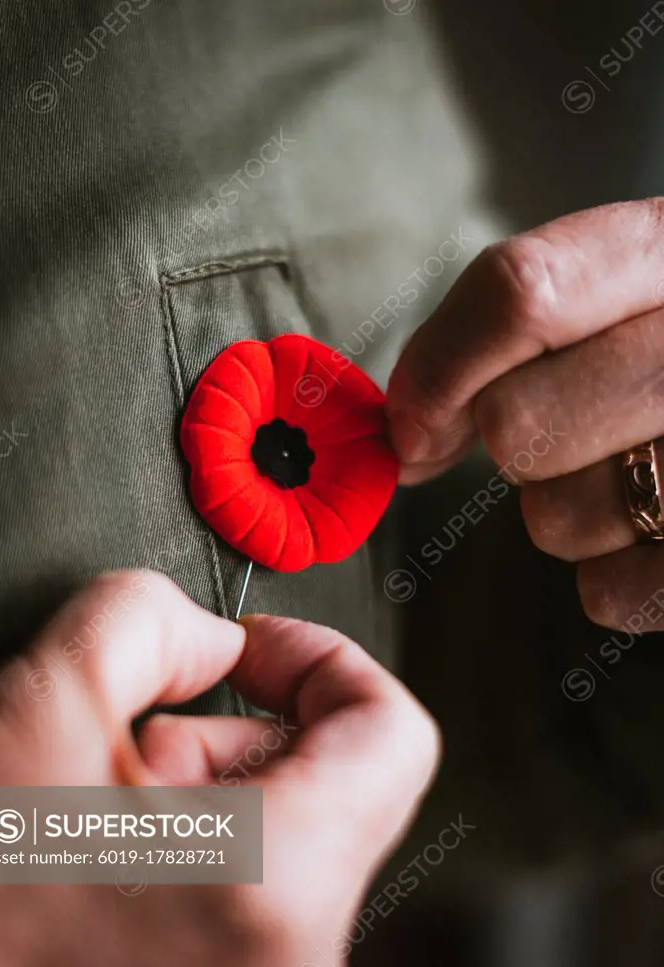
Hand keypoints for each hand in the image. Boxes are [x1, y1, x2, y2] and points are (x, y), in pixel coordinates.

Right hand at [0, 571, 439, 966]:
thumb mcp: (43, 703)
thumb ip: (151, 618)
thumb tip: (214, 640)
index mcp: (275, 886)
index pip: (395, 735)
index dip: (325, 661)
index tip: (253, 651)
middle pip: (337, 787)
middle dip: (236, 735)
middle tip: (136, 743)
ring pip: (295, 843)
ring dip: (210, 794)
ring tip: (105, 814)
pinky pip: (264, 903)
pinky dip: (204, 854)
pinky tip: (113, 865)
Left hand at [387, 199, 663, 630]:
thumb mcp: (616, 292)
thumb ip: (506, 330)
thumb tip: (407, 433)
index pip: (520, 294)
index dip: (437, 371)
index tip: (411, 426)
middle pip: (518, 421)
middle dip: (512, 444)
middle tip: (569, 431)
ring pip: (556, 518)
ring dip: (567, 510)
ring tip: (633, 475)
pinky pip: (611, 593)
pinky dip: (616, 576)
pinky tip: (660, 531)